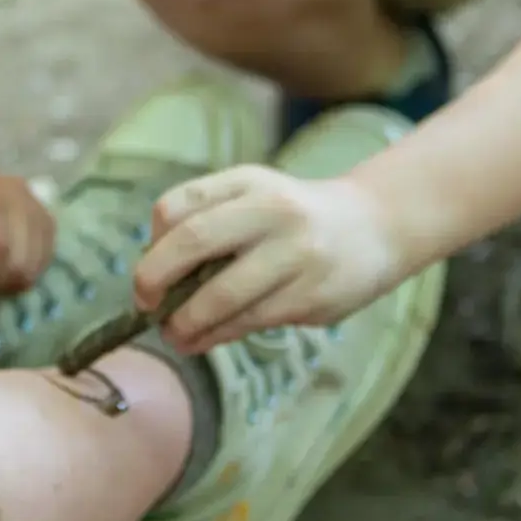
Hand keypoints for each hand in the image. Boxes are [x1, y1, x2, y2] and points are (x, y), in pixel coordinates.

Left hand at [133, 166, 408, 351]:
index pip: (178, 206)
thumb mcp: (254, 198)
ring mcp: (296, 252)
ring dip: (186, 322)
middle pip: (193, 240)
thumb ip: (206, 222)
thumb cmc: (293, 219)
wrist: (375, 227)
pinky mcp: (312, 294)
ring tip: (174, 335)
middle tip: (146, 306)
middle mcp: (272, 209)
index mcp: (247, 181)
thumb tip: (153, 277)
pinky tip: (205, 340)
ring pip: (221, 295)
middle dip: (155, 279)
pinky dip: (218, 335)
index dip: (152, 245)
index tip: (146, 275)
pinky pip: (251, 320)